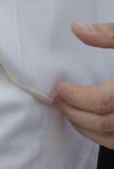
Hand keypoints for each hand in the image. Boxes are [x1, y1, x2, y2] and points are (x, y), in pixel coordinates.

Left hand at [55, 22, 113, 148]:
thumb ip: (110, 34)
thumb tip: (77, 29)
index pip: (102, 100)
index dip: (76, 97)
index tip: (61, 88)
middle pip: (105, 123)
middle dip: (75, 113)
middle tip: (59, 101)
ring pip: (113, 140)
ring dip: (87, 130)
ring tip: (71, 112)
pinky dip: (105, 137)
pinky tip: (93, 124)